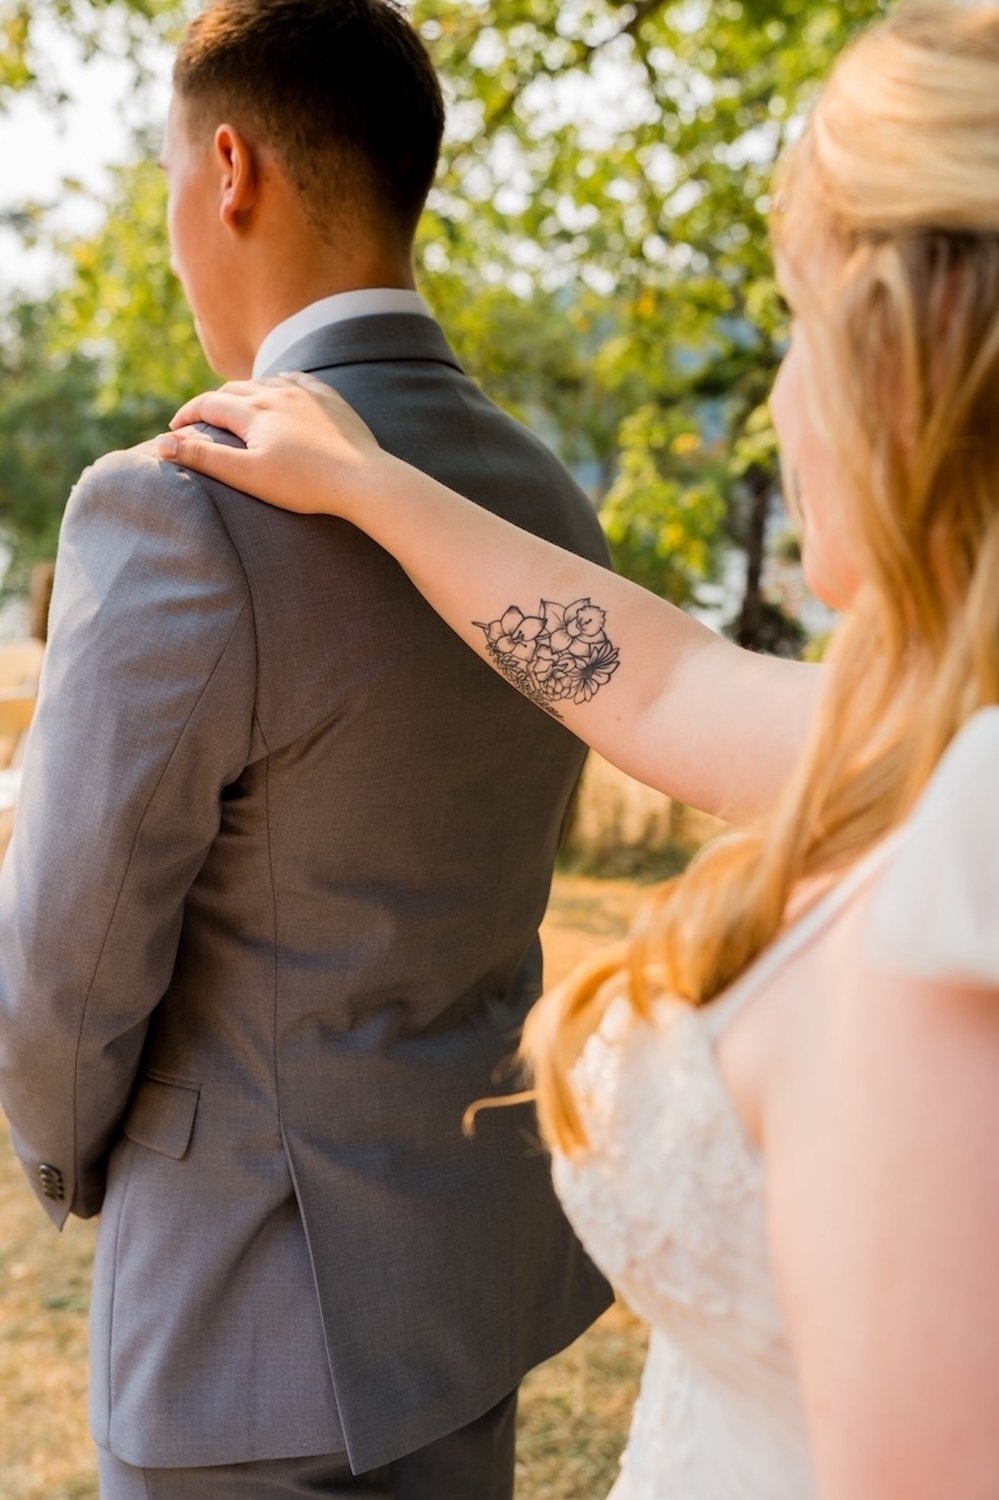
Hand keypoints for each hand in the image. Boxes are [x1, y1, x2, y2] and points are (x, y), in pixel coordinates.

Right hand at [154, 372, 382, 517]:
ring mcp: (306, 393)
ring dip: (245, 391)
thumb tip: (163, 444)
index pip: (208, 403)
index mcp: (252, 409)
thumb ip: (204, 459)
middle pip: (234, 389)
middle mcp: (276, 392)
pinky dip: (280, 384)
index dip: (186, 415)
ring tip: (238, 407)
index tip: (173, 430)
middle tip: (201, 422)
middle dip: (212, 403)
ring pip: (265, 381)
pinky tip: (282, 392)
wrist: (362, 480)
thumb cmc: (303, 484)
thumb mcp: (247, 476)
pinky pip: (299, 380)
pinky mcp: (331, 400)